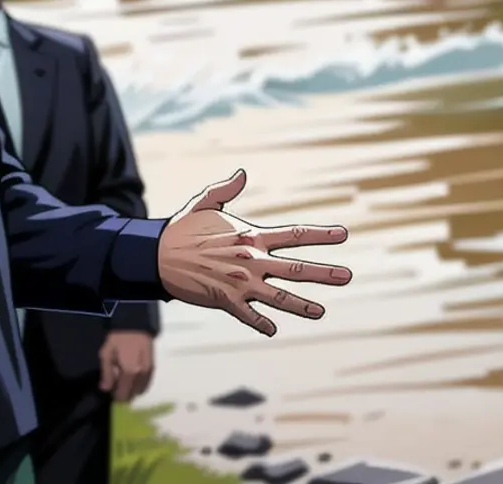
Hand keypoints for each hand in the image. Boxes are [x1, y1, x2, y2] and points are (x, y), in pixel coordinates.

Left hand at [98, 331, 154, 402]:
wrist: (135, 325)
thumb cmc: (118, 338)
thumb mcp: (106, 354)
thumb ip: (106, 373)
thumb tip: (106, 389)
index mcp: (129, 372)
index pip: (123, 394)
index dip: (116, 396)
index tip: (111, 391)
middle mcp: (141, 375)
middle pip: (132, 395)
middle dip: (124, 394)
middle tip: (116, 385)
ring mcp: (149, 372)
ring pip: (140, 391)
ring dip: (132, 390)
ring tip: (124, 380)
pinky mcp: (153, 367)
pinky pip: (146, 383)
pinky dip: (139, 385)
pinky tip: (132, 377)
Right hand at [157, 169, 352, 336]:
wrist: (156, 255)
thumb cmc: (181, 229)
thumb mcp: (203, 204)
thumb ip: (225, 190)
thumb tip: (242, 173)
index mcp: (250, 237)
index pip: (293, 235)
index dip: (320, 234)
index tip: (343, 234)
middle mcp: (251, 261)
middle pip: (295, 268)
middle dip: (324, 273)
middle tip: (347, 275)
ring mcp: (240, 283)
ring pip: (280, 297)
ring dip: (303, 305)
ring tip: (322, 311)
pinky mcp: (226, 300)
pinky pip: (250, 316)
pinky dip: (262, 323)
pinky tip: (274, 329)